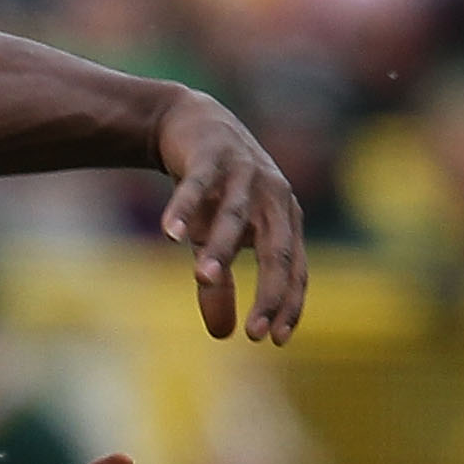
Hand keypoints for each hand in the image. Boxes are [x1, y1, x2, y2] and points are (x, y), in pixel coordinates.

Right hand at [156, 91, 307, 345]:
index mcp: (285, 220)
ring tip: (204, 279)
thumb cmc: (215, 193)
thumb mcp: (216, 241)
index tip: (276, 340)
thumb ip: (220, 286)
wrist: (194, 124)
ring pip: (236, 218)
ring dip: (221, 249)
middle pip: (277, 250)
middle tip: (257, 332)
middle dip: (270, 292)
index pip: (294, 269)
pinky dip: (183, 209)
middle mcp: (274, 197)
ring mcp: (244, 174)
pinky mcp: (211, 156)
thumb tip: (222, 335)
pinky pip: (197, 186)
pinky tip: (169, 234)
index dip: (289, 304)